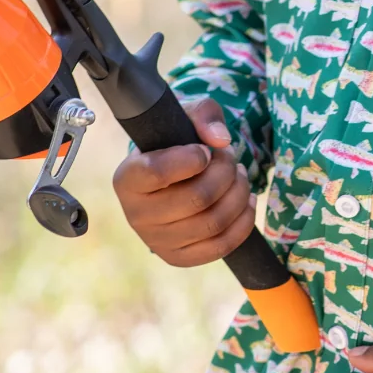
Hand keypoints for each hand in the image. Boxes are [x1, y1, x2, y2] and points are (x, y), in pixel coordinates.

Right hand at [112, 97, 255, 266]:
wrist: (172, 179)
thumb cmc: (176, 145)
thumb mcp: (186, 117)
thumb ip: (203, 115)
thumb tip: (220, 139)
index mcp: (127, 178)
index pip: (156, 173)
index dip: (192, 158)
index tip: (205, 151)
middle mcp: (135, 214)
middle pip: (197, 199)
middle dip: (226, 173)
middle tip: (230, 159)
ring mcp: (156, 241)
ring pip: (213, 223)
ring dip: (239, 193)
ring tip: (239, 175)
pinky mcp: (179, 258)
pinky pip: (221, 246)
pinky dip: (243, 221)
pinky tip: (245, 200)